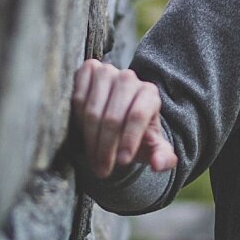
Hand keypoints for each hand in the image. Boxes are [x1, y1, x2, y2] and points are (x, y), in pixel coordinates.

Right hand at [69, 59, 177, 179]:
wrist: (117, 116)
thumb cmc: (136, 134)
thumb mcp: (153, 148)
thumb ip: (163, 157)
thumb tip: (158, 164)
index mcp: (149, 93)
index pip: (137, 116)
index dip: (128, 140)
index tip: (122, 163)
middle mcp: (129, 78)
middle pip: (113, 117)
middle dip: (106, 148)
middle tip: (102, 169)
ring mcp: (107, 71)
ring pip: (92, 110)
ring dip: (90, 139)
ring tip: (93, 158)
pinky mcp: (87, 70)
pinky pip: (77, 97)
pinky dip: (77, 119)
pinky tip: (83, 132)